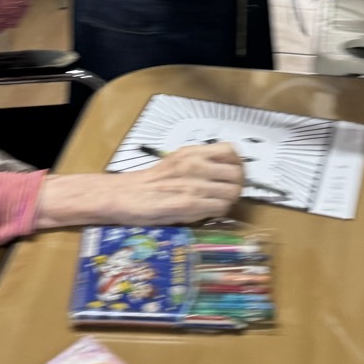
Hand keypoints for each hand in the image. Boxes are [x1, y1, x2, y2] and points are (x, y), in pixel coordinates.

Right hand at [36, 144, 243, 228]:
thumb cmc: (150, 181)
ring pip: (232, 193)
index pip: (232, 151)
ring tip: (216, 204)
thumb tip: (227, 172)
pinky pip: (220, 208)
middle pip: (237, 174)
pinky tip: (207, 212)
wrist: (125, 196)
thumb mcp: (177, 162)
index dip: (238, 165)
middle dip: (237, 186)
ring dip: (228, 201)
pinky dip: (218, 212)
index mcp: (192, 152)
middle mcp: (195, 164)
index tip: (232, 174)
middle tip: (227, 193)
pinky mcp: (189, 204)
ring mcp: (194, 184)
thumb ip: (200, 164)